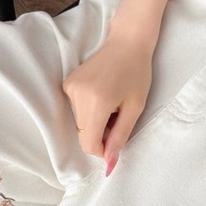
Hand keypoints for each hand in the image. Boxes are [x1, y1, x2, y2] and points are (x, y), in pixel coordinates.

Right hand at [62, 29, 152, 174]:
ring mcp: (70, 88)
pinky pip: (76, 110)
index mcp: (97, 103)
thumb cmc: (137, 74)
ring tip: (112, 103)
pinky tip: (102, 94)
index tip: (115, 139)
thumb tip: (108, 163)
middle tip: (118, 117)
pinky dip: (89, 110)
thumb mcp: (135, 109)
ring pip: (80, 123)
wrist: (127, 41)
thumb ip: (120, 137)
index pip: (88, 143)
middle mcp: (78, 95)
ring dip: (95, 122)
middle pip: (84, 134)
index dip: (102, 149)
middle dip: (100, 134)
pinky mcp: (68, 83)